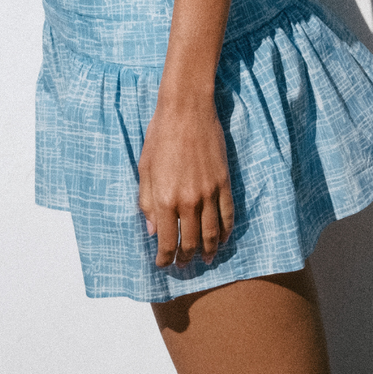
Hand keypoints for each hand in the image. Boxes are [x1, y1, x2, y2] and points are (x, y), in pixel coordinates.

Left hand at [138, 91, 234, 268]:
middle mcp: (189, 200)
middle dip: (186, 257)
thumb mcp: (145, 168)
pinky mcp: (223, 182)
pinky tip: (222, 239)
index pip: (167, 241)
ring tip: (205, 259)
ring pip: (212, 233)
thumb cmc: (160, 135)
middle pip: (191, 241)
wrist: (186, 109)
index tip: (163, 264)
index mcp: (166, 199)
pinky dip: (226, 231)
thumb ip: (147, 202)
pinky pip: (228, 214)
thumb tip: (151, 231)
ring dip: (209, 250)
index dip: (165, 258)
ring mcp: (209, 192)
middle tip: (183, 264)